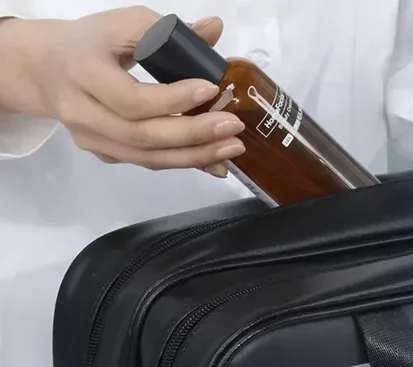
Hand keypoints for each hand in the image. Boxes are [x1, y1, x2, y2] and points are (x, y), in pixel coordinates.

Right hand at [0, 8, 242, 174]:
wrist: (46, 70)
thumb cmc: (91, 43)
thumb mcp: (124, 25)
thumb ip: (170, 31)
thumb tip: (215, 28)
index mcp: (83, 72)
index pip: (131, 98)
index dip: (173, 99)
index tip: (211, 88)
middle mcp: (83, 113)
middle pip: (143, 135)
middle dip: (194, 134)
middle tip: (233, 128)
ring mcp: (93, 140)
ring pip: (148, 157)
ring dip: (195, 156)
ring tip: (232, 148)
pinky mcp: (105, 154)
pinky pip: (149, 163)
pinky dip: (184, 162)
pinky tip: (215, 161)